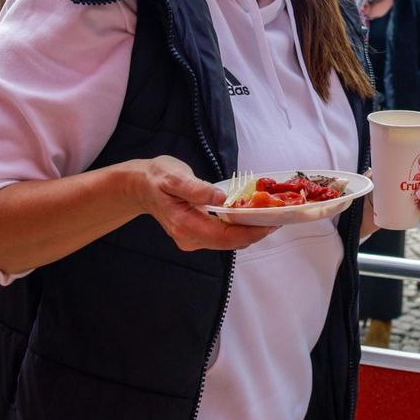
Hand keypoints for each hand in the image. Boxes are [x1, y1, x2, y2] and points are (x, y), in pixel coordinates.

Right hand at [129, 156, 277, 252]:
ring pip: (228, 241)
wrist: (139, 186)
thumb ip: (197, 189)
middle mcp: (189, 238)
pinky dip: (239, 227)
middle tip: (279, 217)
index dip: (251, 231)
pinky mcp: (196, 235)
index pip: (225, 236)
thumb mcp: (174, 177)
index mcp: (185, 225)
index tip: (272, 222)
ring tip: (270, 215)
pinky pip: (223, 236)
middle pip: (230, 242)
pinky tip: (251, 215)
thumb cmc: (157, 178)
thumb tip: (220, 198)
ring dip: (250, 230)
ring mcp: (192, 239)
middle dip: (256, 232)